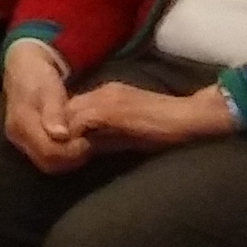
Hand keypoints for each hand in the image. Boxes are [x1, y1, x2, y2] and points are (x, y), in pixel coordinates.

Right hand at [2, 41, 88, 170]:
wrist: (22, 69)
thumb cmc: (39, 76)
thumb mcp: (49, 89)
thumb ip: (54, 112)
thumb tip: (60, 136)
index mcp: (21, 123)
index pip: (48, 152)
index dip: (72, 151)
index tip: (89, 140)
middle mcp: (17, 137)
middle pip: (47, 163)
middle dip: (71, 158)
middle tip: (89, 143)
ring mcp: (19, 141)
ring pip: (46, 163)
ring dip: (68, 158)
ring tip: (83, 142)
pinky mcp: (24, 142)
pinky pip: (44, 157)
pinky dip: (62, 154)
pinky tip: (73, 142)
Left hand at [67, 77, 237, 152]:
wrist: (188, 117)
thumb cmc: (164, 128)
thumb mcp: (127, 131)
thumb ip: (104, 135)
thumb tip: (82, 149)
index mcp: (105, 93)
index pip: (70, 106)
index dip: (62, 125)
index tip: (60, 144)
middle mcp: (102, 92)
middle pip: (64, 107)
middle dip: (57, 129)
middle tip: (57, 150)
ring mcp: (106, 99)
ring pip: (68, 113)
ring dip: (64, 134)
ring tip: (65, 154)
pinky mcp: (112, 110)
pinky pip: (81, 121)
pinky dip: (76, 136)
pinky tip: (79, 151)